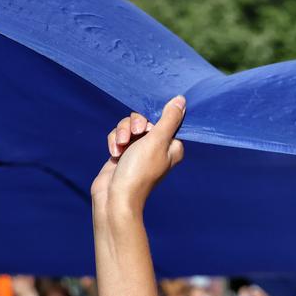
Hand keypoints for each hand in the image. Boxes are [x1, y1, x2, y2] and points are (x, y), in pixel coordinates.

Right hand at [90, 95, 186, 215]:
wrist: (115, 195)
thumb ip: (169, 119)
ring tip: (121, 147)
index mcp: (173, 146)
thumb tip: (181, 100)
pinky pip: (118, 135)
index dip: (154, 119)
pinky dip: (114, 141)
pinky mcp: (124, 152)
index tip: (148, 128)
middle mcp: (158, 147)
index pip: (166, 120)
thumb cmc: (140, 171)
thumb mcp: (157, 140)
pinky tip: (114, 154)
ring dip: (122, 133)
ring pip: (128, 126)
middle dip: (133, 125)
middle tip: (134, 136)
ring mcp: (140, 149)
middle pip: (144, 119)